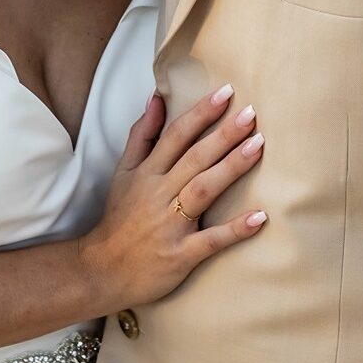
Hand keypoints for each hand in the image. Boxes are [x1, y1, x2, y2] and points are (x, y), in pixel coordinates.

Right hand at [80, 86, 266, 309]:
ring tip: (258, 146)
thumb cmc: (119, 217)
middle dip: (223, 135)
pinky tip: (260, 217)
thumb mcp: (123, 172)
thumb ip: (141, 135)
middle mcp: (159, 194)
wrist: (102, 270)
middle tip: (251, 114)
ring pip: (203, 190)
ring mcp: (171, 225)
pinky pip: (211, 240)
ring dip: (231, 168)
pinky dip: (235, 229)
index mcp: (147, 173)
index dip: (201, 113)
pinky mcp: (181, 255)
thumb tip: (157, 98)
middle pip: (194, 158)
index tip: (226, 93)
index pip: (176, 136)